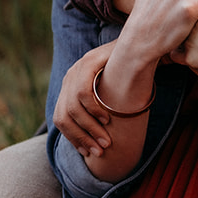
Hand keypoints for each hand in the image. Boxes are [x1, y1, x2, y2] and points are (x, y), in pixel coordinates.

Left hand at [53, 39, 117, 156]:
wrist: (137, 44)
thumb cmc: (126, 73)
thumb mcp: (109, 94)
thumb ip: (100, 111)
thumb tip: (99, 138)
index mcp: (69, 87)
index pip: (60, 118)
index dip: (72, 138)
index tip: (87, 153)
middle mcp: (69, 77)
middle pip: (63, 116)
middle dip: (81, 138)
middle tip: (99, 151)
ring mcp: (76, 69)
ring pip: (73, 108)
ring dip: (90, 128)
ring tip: (105, 140)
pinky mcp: (88, 62)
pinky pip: (83, 92)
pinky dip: (94, 109)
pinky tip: (107, 118)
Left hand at [174, 0, 197, 74]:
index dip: (197, 2)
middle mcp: (189, 21)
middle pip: (181, 14)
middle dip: (186, 15)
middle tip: (196, 20)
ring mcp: (186, 40)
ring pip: (175, 32)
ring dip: (178, 31)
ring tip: (187, 32)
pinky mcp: (187, 57)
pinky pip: (174, 53)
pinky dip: (178, 51)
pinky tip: (185, 48)